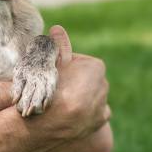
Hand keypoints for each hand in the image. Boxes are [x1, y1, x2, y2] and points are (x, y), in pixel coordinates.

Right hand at [31, 26, 111, 150]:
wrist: (46, 123)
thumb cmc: (47, 89)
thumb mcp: (50, 64)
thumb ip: (58, 46)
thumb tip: (57, 29)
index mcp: (96, 67)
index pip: (77, 62)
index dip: (63, 67)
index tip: (53, 74)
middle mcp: (104, 84)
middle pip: (85, 79)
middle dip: (74, 82)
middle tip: (55, 89)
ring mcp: (103, 103)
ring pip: (90, 95)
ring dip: (80, 97)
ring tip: (60, 103)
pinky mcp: (100, 120)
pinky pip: (94, 112)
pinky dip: (85, 112)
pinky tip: (71, 114)